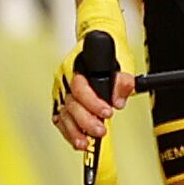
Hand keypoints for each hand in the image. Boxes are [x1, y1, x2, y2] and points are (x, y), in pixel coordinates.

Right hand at [50, 0, 126, 153]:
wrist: (100, 40)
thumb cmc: (111, 52)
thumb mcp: (122, 61)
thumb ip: (123, 81)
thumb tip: (118, 101)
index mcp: (76, 68)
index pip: (81, 89)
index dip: (93, 103)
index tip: (108, 113)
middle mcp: (65, 80)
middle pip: (71, 105)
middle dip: (85, 121)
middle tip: (101, 131)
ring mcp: (60, 91)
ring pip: (63, 114)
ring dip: (74, 131)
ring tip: (85, 144)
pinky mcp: (61, 101)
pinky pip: (61, 118)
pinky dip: (68, 130)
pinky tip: (76, 140)